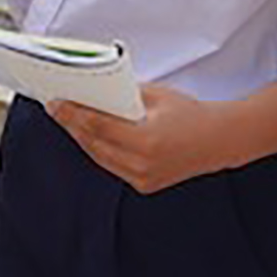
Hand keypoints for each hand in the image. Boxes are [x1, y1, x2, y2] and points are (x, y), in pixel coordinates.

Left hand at [48, 84, 233, 195]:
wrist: (219, 141)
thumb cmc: (191, 114)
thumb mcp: (157, 96)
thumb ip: (125, 96)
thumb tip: (94, 91)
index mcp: (147, 140)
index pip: (98, 127)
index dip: (73, 114)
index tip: (56, 103)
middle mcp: (143, 164)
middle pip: (94, 145)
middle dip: (72, 126)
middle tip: (56, 109)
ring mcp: (143, 178)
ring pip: (100, 158)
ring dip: (83, 140)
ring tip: (69, 121)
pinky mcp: (145, 185)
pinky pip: (113, 167)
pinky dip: (100, 151)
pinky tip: (90, 137)